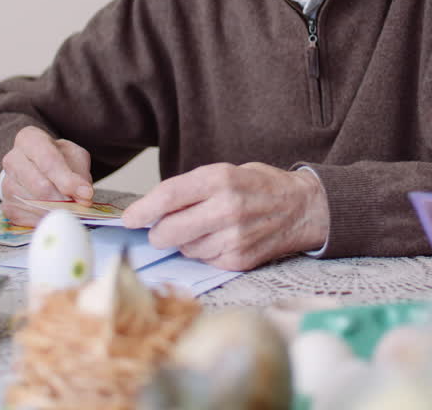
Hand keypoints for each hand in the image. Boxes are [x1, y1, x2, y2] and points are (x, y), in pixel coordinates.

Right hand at [0, 126, 92, 226]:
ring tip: (69, 209)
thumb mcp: (74, 157)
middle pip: (40, 186)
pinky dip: (46, 220)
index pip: (48, 161)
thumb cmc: (58, 159)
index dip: (68, 180)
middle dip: (64, 200)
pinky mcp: (6, 205)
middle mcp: (12, 160)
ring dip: (56, 211)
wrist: (38, 169)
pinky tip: (54, 214)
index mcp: (28, 139)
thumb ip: (80, 175)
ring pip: (34, 205)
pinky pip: (28, 218)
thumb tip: (84, 196)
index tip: (87, 194)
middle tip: (80, 207)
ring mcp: (6, 184)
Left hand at [121, 163, 328, 271]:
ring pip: (183, 248)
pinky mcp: (238, 260)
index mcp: (220, 179)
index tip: (129, 219)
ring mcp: (233, 238)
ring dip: (184, 241)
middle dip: (157, 231)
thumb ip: (190, 188)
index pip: (168, 197)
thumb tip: (151, 210)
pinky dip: (204, 251)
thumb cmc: (260, 186)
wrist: (303, 208)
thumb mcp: (226, 171)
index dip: (142, 210)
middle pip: (168, 231)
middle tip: (160, 227)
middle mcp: (226, 209)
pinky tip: (220, 239)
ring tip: (206, 227)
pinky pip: (203, 260)